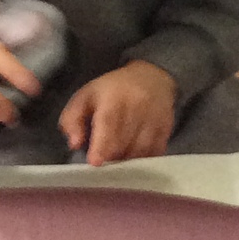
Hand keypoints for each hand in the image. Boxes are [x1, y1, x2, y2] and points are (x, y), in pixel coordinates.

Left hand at [59, 61, 176, 167]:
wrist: (152, 78)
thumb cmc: (112, 90)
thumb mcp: (85, 96)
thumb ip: (72, 120)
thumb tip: (74, 144)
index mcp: (113, 98)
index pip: (108, 123)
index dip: (101, 145)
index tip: (95, 162)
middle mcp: (137, 107)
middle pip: (122, 143)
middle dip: (110, 156)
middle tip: (103, 156)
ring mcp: (154, 118)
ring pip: (139, 152)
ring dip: (126, 160)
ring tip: (117, 156)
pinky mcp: (166, 129)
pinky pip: (154, 153)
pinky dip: (142, 159)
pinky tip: (133, 155)